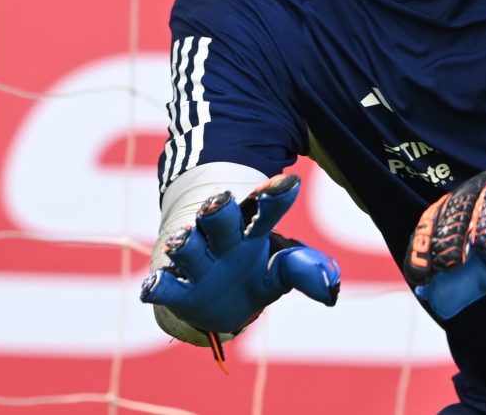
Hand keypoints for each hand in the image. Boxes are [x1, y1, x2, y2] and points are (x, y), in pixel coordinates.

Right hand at [140, 174, 340, 336]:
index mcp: (250, 229)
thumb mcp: (280, 271)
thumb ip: (303, 270)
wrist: (215, 301)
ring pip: (188, 244)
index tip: (290, 183)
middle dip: (218, 208)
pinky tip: (154, 285)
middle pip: (219, 216)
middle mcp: (221, 239)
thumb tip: (331, 287)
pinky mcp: (179, 291)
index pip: (264, 207)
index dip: (275, 195)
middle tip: (220, 203)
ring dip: (185, 242)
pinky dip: (158, 285)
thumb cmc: (252, 273)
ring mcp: (198, 263)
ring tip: (185, 241)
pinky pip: (164, 286)